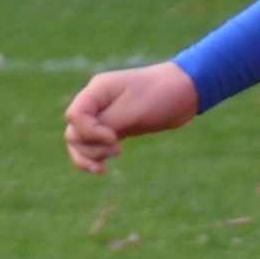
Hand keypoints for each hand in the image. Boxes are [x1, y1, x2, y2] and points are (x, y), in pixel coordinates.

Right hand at [62, 62, 199, 173]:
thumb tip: (84, 138)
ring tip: (106, 166)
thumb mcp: (133, 110)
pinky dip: (95, 157)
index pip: (74, 115)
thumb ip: (106, 123)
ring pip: (80, 141)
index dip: (89, 132)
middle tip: (118, 150)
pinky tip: (103, 168)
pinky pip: (93, 145)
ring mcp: (103, 115)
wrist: (186, 92)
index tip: (114, 138)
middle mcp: (96, 101)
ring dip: (90, 156)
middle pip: (74, 131)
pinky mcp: (113, 128)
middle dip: (90, 147)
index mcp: (97, 90)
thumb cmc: (161, 95)